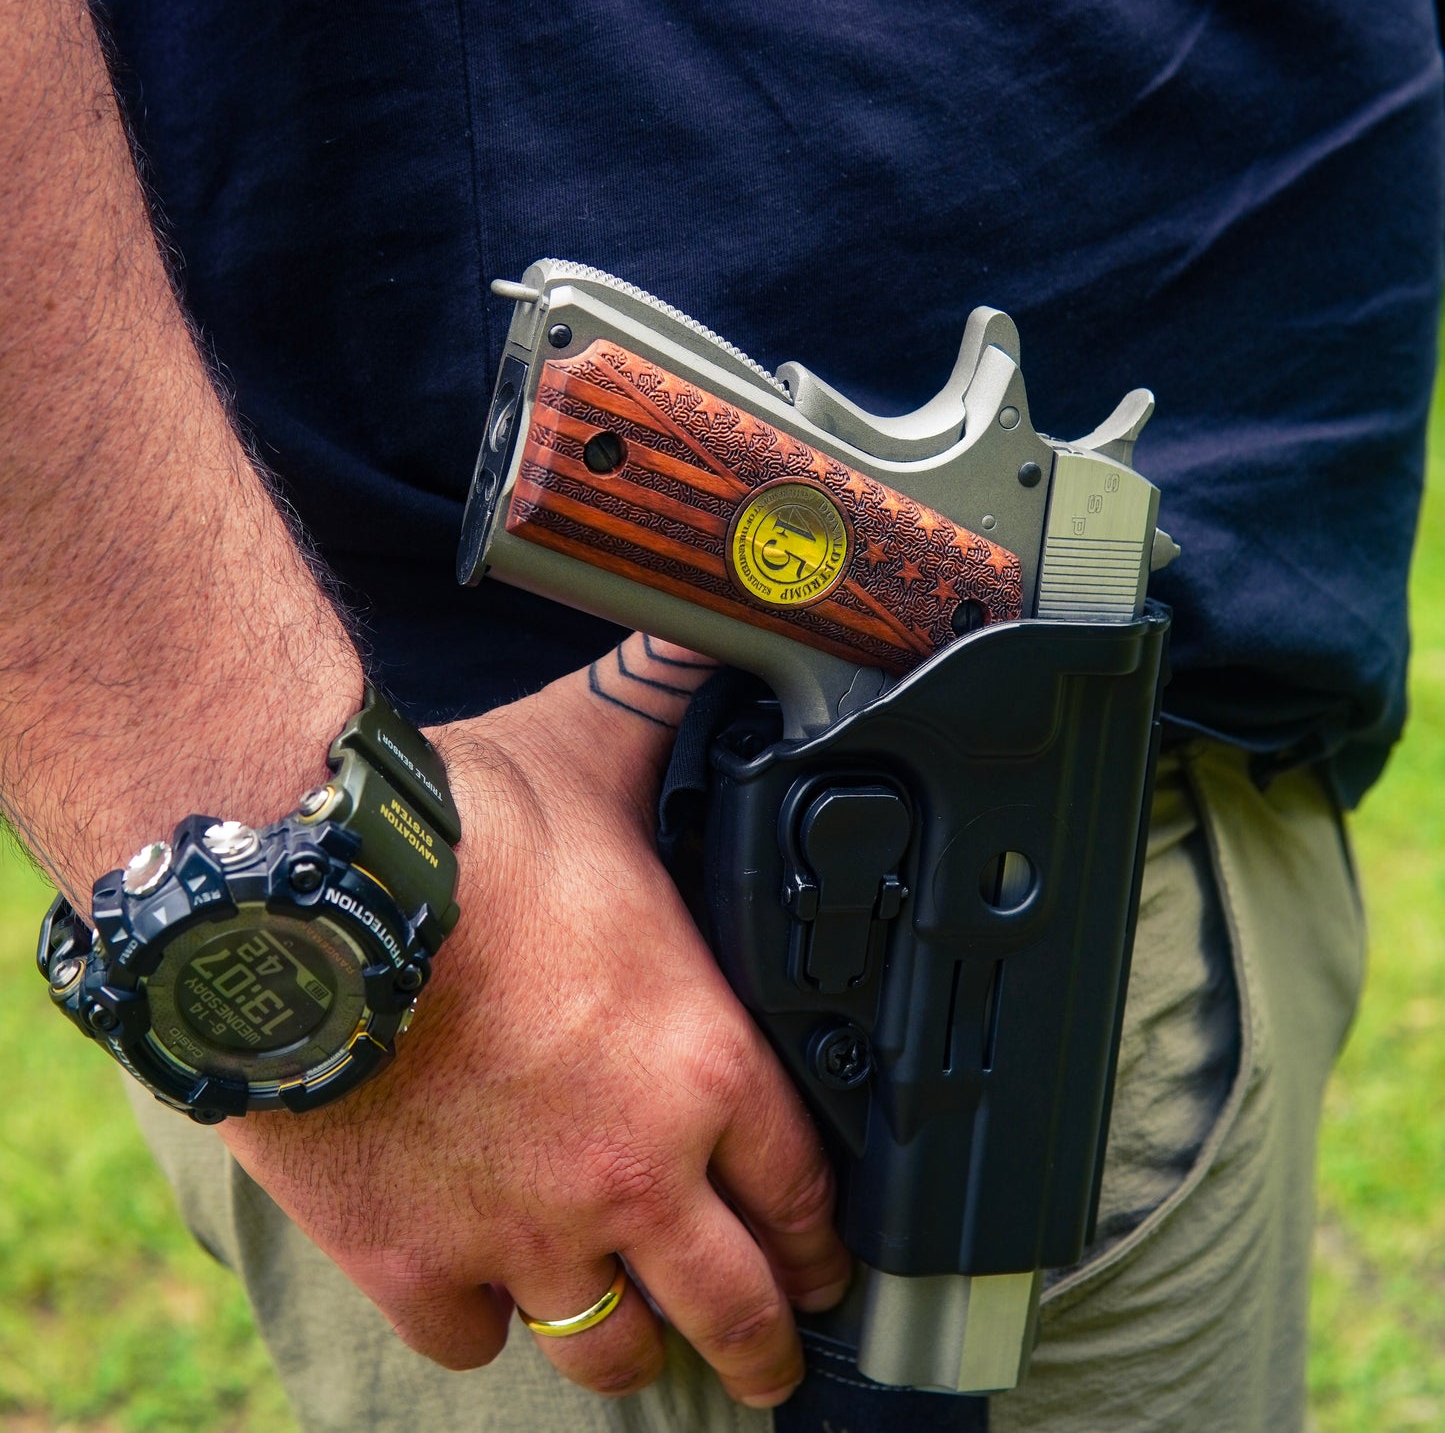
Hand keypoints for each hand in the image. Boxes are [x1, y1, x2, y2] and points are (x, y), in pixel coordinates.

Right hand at [217, 633, 851, 1406]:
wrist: (302, 892)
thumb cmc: (461, 827)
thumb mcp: (601, 755)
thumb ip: (682, 705)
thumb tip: (737, 623)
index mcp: (702, 1063)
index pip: (804, 1197)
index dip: (827, 1243)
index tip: (826, 1264)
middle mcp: (630, 1171)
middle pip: (729, 1313)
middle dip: (764, 1346)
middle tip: (772, 1358)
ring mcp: (518, 1231)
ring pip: (608, 1352)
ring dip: (632, 1348)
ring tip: (640, 1340)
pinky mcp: (407, 1258)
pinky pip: (469, 1339)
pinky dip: (484, 1321)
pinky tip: (488, 1289)